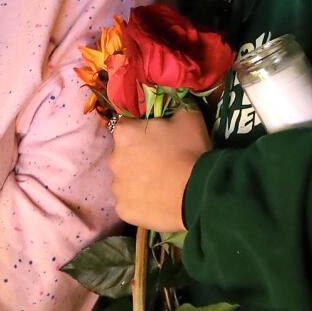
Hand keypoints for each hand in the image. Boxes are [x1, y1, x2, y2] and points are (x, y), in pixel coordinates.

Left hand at [109, 109, 210, 231]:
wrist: (198, 195)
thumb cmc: (190, 152)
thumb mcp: (188, 117)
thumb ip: (173, 105)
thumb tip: (170, 100)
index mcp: (124, 133)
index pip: (127, 126)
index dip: (142, 132)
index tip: (158, 139)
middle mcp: (114, 159)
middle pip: (124, 154)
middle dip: (138, 156)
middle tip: (162, 162)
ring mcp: (117, 187)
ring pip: (125, 179)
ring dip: (138, 180)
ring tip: (161, 185)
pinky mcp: (123, 210)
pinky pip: (130, 202)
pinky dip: (140, 201)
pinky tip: (158, 201)